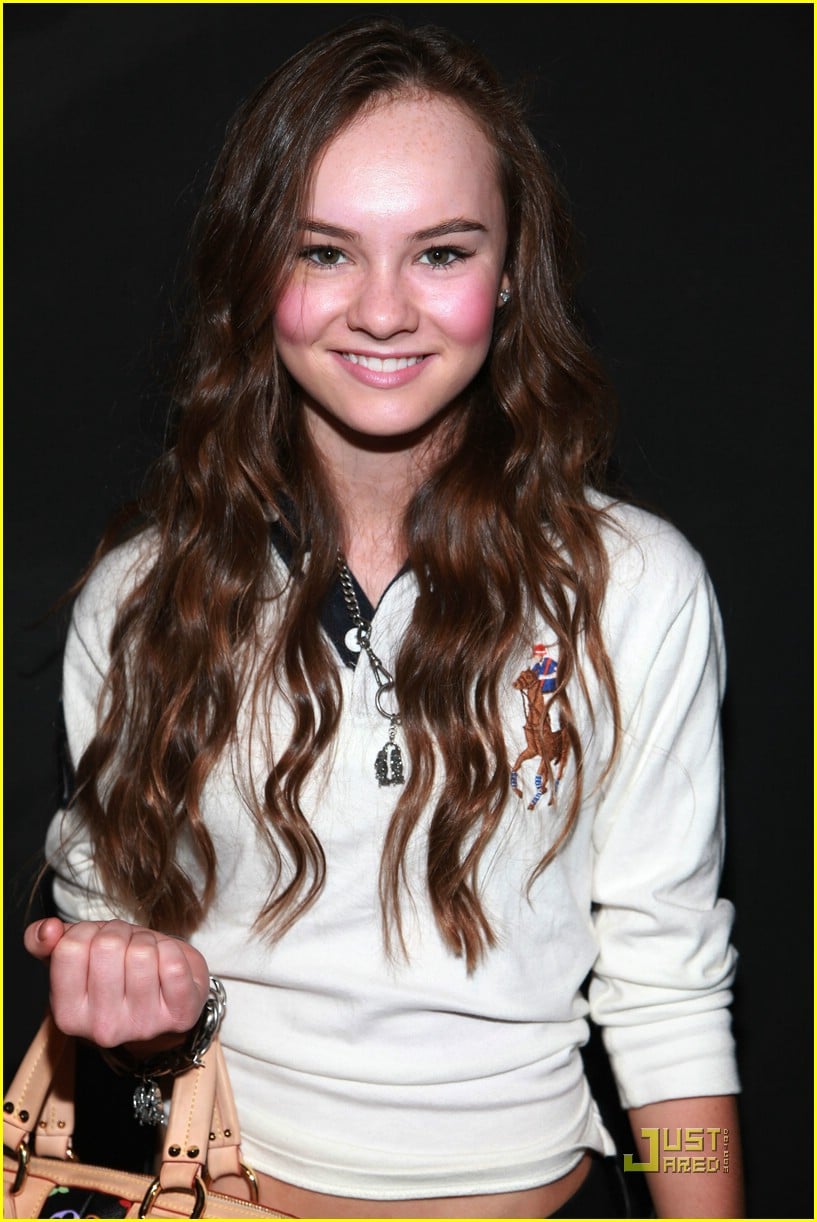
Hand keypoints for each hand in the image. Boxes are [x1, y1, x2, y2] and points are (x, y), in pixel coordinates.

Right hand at [24, 917, 210, 1047]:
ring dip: (148, 941)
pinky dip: (173, 951)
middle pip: (108, 946)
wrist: (165, 999)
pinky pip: (174, 963)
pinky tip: (167, 966)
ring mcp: (142, 1025)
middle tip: (126, 947)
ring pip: (143, 952)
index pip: (70, 948)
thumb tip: (47, 930)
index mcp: (68, 1015)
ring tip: (147, 957)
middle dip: (120, 933)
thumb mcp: (76, 958)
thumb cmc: (117, 973)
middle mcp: (102, 1028)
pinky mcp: (179, 1015)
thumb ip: (44, 942)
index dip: (87, 931)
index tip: (97, 942)